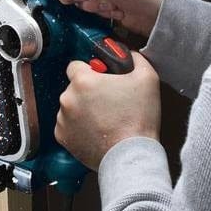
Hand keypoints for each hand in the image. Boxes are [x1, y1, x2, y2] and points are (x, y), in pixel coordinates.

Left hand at [54, 52, 160, 170]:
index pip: (76, 65)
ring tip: (105, 119)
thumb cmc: (138, 118)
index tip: (101, 78)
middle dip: (88, 91)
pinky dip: (78, 127)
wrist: (131, 156)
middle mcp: (67, 98)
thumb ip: (135, 58)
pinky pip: (67, 125)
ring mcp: (63, 119)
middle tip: (108, 101)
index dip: (90, 70)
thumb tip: (127, 54)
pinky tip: (96, 130)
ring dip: (83, 109)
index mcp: (82, 80)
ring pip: (71, 106)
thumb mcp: (147, 77)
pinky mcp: (63, 137)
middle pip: (74, 87)